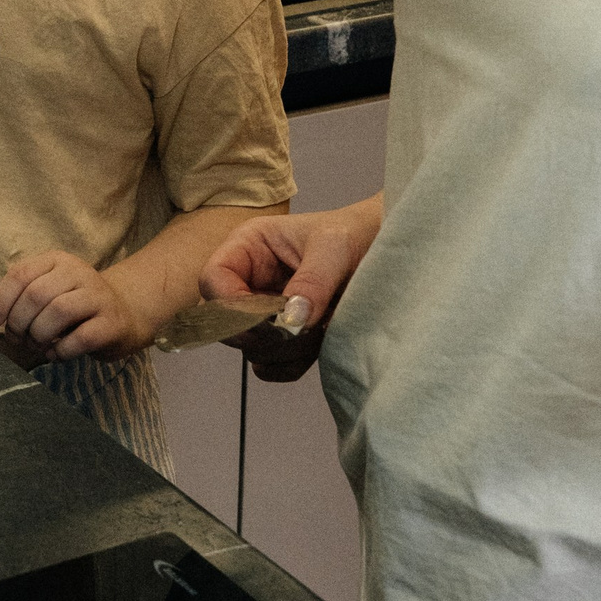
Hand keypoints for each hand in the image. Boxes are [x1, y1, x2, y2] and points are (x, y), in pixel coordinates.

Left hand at [0, 251, 142, 363]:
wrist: (125, 314)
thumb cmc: (75, 306)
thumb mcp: (46, 291)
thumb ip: (16, 297)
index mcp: (57, 261)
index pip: (20, 274)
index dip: (0, 300)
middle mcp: (79, 273)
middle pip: (36, 295)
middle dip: (19, 323)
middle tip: (19, 339)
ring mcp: (98, 296)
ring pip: (58, 312)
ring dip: (39, 336)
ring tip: (38, 345)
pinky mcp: (111, 323)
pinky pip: (80, 338)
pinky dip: (60, 351)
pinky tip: (57, 352)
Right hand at [198, 197, 381, 380]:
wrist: (387, 253)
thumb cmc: (357, 234)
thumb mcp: (335, 249)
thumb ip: (312, 282)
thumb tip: (290, 321)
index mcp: (248, 247)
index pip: (213, 281)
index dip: (231, 307)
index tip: (269, 322)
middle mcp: (248, 280)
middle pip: (226, 322)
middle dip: (265, 334)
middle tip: (307, 329)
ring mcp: (263, 312)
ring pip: (250, 349)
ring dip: (286, 350)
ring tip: (325, 327)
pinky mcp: (281, 337)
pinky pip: (270, 365)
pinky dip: (293, 363)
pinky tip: (322, 340)